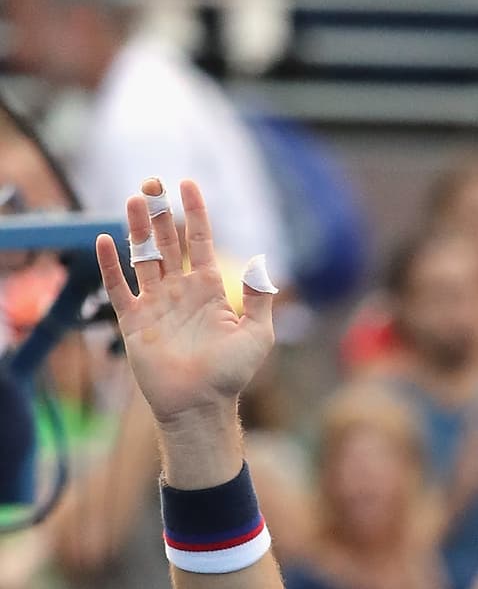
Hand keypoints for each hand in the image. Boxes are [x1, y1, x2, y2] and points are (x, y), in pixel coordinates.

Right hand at [95, 179, 275, 427]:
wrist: (200, 406)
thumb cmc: (231, 375)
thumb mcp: (258, 335)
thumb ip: (260, 299)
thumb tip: (261, 264)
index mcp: (209, 291)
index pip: (198, 242)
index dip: (194, 213)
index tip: (187, 184)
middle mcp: (180, 293)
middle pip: (167, 243)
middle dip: (159, 212)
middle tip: (152, 182)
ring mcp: (155, 305)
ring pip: (143, 257)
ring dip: (137, 229)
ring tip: (133, 199)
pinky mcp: (134, 323)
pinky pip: (119, 288)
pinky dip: (110, 266)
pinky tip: (105, 241)